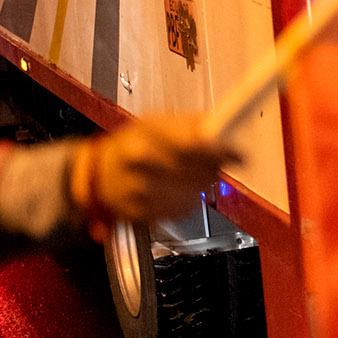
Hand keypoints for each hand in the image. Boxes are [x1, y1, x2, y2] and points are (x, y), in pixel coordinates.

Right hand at [74, 115, 236, 224]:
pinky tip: (175, 189)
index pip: (193, 142)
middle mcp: (141, 160)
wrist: (97, 173)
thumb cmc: (135, 142)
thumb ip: (195, 125)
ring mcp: (140, 190)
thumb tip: (229, 128)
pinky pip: (182, 209)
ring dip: (201, 184)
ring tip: (189, 173)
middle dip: (213, 167)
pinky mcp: (141, 214)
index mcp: (147, 132)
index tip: (240, 154)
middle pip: (198, 171)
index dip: (221, 149)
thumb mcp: (159, 122)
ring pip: (194, 193)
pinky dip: (187, 200)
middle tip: (216, 161)